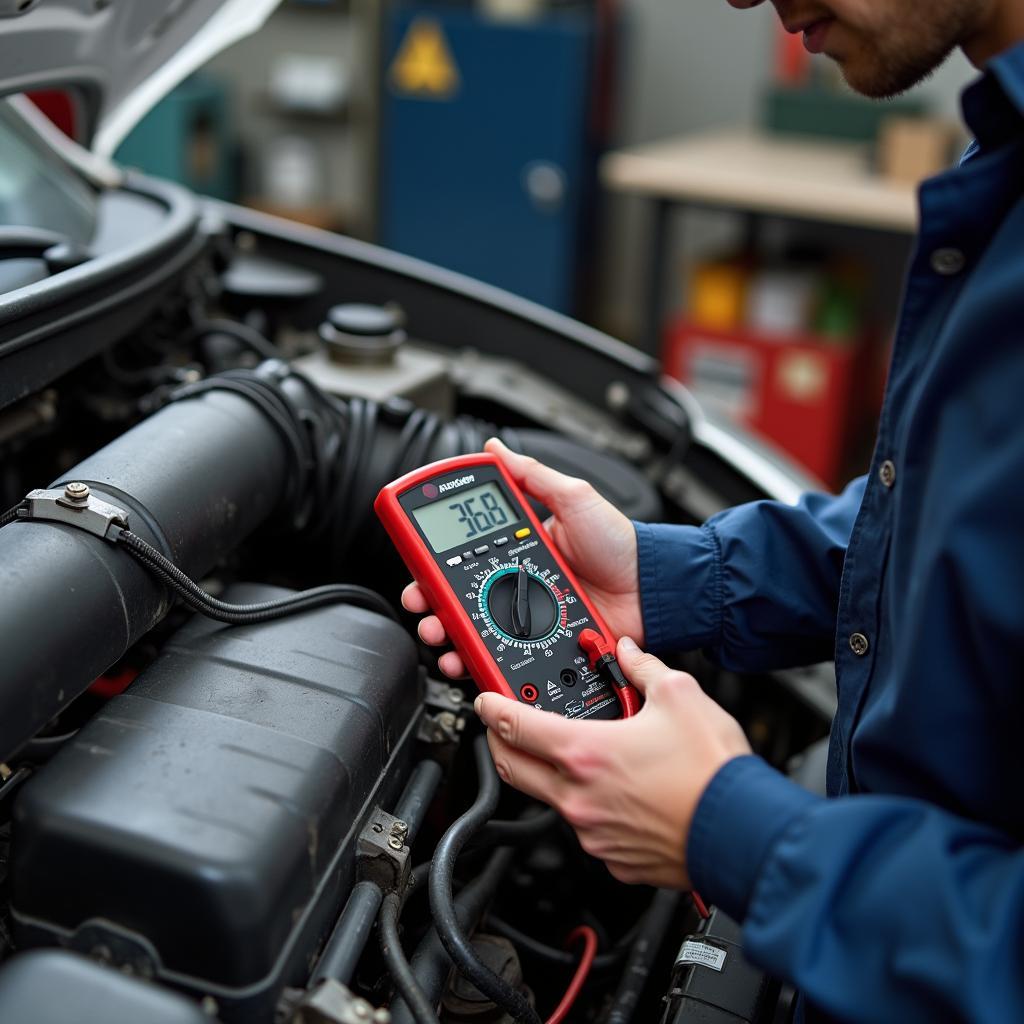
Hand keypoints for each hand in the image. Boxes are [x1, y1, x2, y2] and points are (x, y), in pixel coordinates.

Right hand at [402, 437, 642, 677]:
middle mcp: (515, 581)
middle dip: (428, 599)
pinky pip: (499, 654)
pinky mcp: (538, 644)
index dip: (433, 556)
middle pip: (456, 593)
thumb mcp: (574, 498)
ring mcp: (525, 615)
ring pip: (470, 627)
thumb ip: (533, 476)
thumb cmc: (620, 544)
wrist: (651, 590)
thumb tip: (494, 448)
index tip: (416, 560)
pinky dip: (476, 659)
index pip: (462, 550)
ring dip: (444, 632)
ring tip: (438, 633)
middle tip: (419, 601)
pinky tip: (464, 658)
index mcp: (517, 545)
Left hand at [476, 637, 751, 889]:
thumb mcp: (679, 696)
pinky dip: (590, 806)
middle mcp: (578, 797)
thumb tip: (630, 651)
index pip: (514, 727)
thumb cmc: (713, 772)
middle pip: (513, 769)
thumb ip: (644, 668)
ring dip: (553, 775)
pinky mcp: (612, 858)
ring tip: (580, 755)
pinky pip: (587, 828)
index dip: (491, 708)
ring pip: (552, 799)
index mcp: (584, 752)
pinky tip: (616, 791)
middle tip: (504, 729)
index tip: (484, 701)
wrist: (745, 831)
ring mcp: (593, 833)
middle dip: (500, 744)